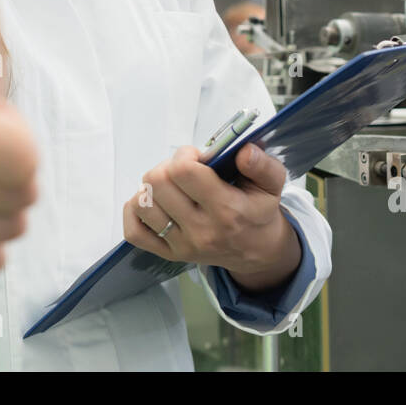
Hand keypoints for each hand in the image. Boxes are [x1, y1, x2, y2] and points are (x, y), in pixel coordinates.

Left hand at [122, 143, 301, 292]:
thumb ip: (262, 164)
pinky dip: (136, 210)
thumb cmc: (259, 211)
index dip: (186, 155)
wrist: (257, 251)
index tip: (198, 158)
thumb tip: (243, 151)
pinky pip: (133, 230)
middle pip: (157, 183)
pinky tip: (155, 202)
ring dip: (152, 188)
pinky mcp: (168, 254)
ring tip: (172, 188)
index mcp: (227, 209)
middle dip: (168, 167)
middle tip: (184, 171)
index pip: (184, 171)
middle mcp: (201, 230)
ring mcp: (182, 244)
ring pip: (142, 203)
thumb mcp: (272, 184)